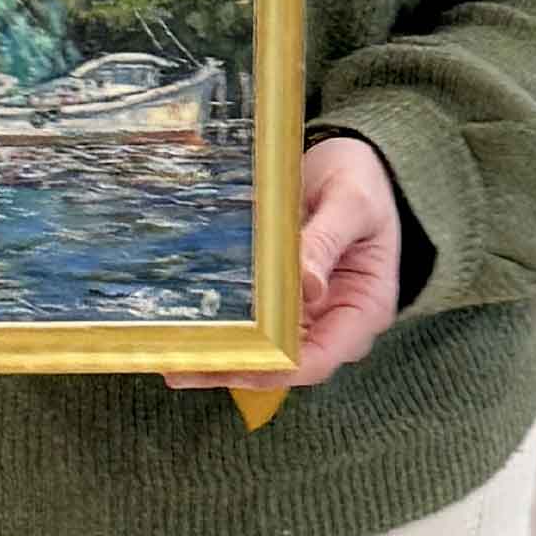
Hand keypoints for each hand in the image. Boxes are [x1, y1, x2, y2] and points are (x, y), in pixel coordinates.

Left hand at [164, 135, 403, 392]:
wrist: (353, 165)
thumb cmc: (361, 183)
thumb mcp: (350, 203)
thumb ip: (326, 241)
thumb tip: (308, 287)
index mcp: (365, 309)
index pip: (318, 359)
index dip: (274, 369)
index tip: (231, 365)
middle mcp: (337, 322)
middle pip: (285, 363)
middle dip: (234, 368)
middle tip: (179, 368)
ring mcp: (310, 313)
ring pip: (265, 348)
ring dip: (222, 355)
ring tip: (170, 359)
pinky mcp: (286, 298)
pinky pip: (256, 321)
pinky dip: (226, 327)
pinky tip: (187, 329)